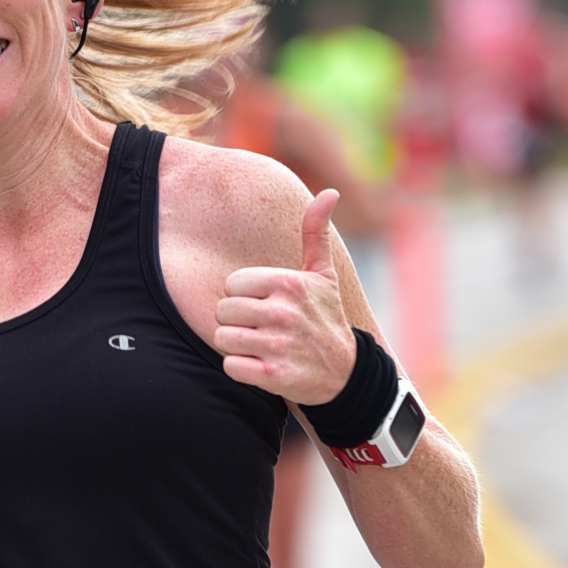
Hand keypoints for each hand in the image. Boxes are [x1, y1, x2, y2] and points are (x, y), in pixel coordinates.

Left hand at [215, 188, 354, 405]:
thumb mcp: (323, 274)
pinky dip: (240, 368)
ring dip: (235, 345)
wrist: (344, 373)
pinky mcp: (272, 375)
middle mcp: (282, 312)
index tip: (262, 305)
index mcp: (289, 283)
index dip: (241, 296)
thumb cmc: (325, 317)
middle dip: (235, 321)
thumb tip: (330, 192)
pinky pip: (230, 366)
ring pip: (223, 338)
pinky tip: (259, 365)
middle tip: (257, 327)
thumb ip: (315, 233)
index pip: (232, 284)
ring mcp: (277, 345)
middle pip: (223, 311)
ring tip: (257, 345)